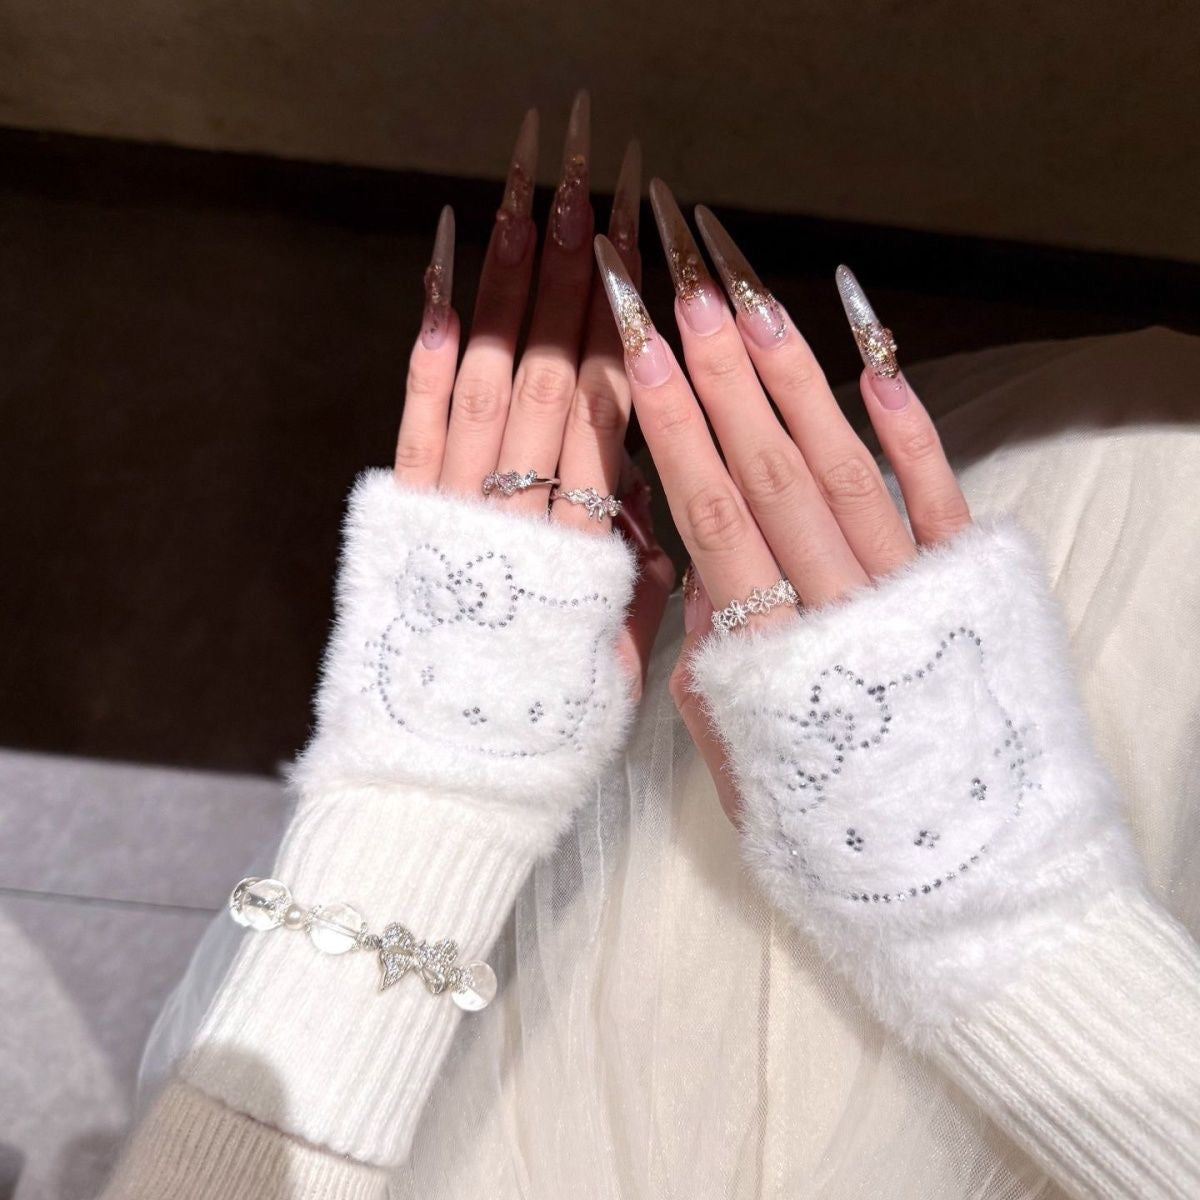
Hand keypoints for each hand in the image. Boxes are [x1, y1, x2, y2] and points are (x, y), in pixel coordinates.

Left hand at [394, 94, 673, 695]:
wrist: (442, 780)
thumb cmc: (540, 730)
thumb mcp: (614, 661)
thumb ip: (637, 578)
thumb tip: (655, 507)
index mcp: (590, 546)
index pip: (616, 418)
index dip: (630, 330)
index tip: (643, 260)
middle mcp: (524, 511)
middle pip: (556, 374)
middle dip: (573, 276)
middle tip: (588, 186)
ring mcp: (456, 507)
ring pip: (491, 376)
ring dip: (509, 287)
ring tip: (526, 200)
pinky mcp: (401, 515)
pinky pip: (418, 418)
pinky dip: (431, 351)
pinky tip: (446, 287)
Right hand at [594, 183, 969, 820]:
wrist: (965, 883)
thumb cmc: (836, 831)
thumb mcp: (745, 767)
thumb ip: (714, 675)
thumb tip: (701, 587)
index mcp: (776, 652)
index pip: (714, 516)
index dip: (677, 430)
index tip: (643, 355)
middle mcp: (845, 607)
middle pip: (772, 472)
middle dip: (722, 380)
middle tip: (683, 294)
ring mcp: (913, 591)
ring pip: (844, 469)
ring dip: (796, 384)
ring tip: (751, 305)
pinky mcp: (971, 588)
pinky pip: (937, 495)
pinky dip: (908, 429)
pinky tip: (874, 366)